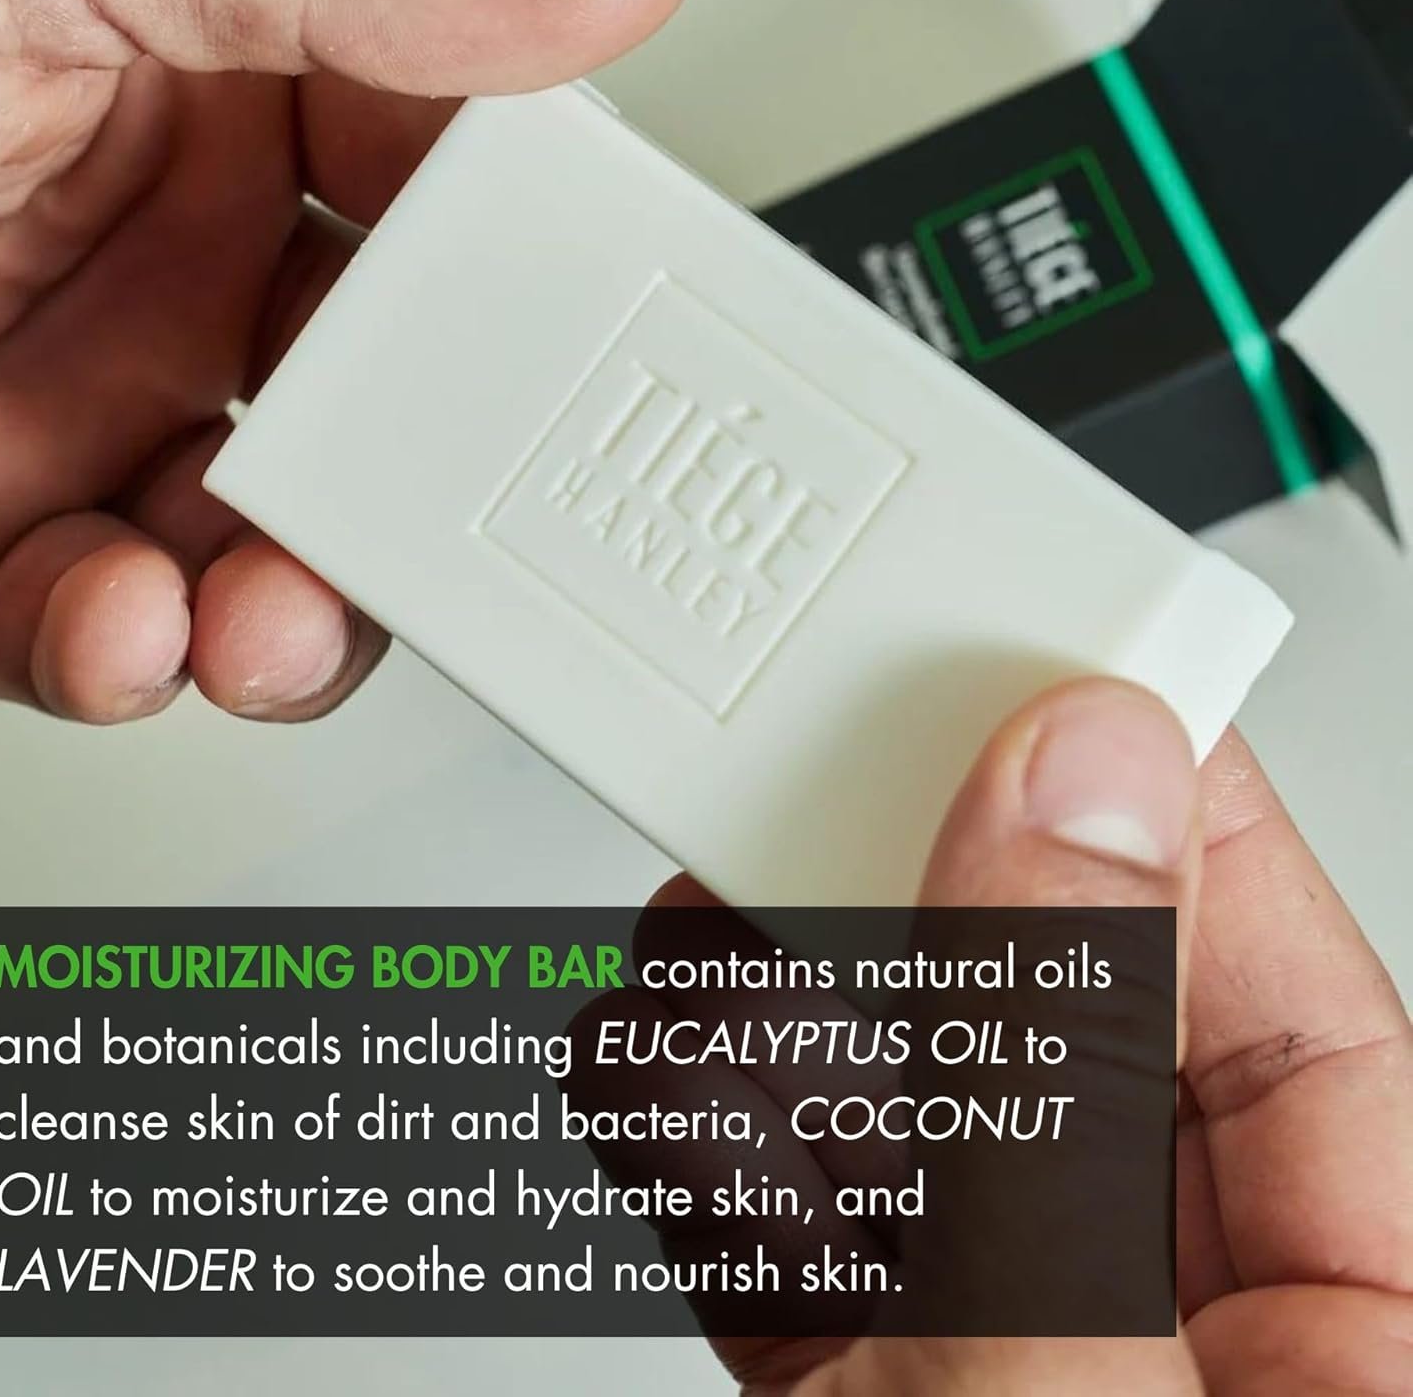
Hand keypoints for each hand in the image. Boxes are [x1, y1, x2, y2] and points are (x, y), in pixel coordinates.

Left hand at [0, 0, 688, 721]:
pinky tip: (119, 623)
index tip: (567, 349)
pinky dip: (116, 653)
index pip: (439, 196)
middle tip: (432, 515)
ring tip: (261, 613)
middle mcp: (156, 249)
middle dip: (409, 496)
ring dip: (280, 612)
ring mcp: (72, 405)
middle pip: (371, 411)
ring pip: (262, 552)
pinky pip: (98, 626)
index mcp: (211, 69)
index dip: (517, 281)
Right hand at [593, 680, 1412, 1393]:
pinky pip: (789, 1227)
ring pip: (906, 1122)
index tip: (1050, 667)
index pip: (1292, 1012)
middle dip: (917, 900)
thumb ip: (1061, 1085)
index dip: (1174, 815)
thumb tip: (1081, 786)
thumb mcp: (1066, 1389)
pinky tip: (651, 1060)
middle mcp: (1183, 1355)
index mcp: (1353, 1354)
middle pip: (1066, 1037)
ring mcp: (1007, 1374)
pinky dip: (699, 1136)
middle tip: (826, 764)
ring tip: (702, 919)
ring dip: (773, 1013)